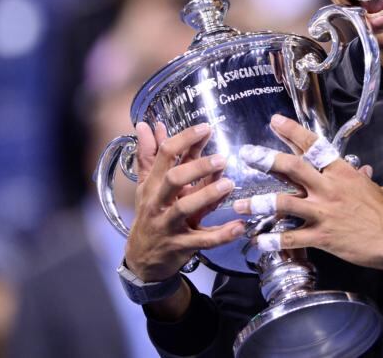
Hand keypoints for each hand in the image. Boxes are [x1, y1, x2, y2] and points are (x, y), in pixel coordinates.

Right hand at [124, 122, 243, 281]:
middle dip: (196, 167)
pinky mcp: (182, 245)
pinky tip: (239, 226)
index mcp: (152, 184)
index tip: (205, 128)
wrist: (142, 258)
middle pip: (173, 179)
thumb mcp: (146, 185)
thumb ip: (149, 155)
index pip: (164, 155)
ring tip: (229, 183)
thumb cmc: (150, 214)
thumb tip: (146, 124)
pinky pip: (203, 240)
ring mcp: (169, 225)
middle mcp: (158, 202)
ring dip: (208, 195)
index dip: (184, 139)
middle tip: (221, 157)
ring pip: (185, 208)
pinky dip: (222, 234)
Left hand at [234, 114, 382, 270]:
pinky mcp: (322, 237)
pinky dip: (273, 240)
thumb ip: (362, 179)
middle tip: (246, 154)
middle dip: (266, 159)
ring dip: (258, 202)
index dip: (293, 132)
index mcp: (342, 172)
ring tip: (238, 204)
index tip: (275, 122)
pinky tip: (258, 241)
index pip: (314, 146)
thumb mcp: (375, 189)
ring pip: (284, 203)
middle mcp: (329, 188)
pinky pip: (292, 238)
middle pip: (292, 168)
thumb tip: (363, 172)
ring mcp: (323, 213)